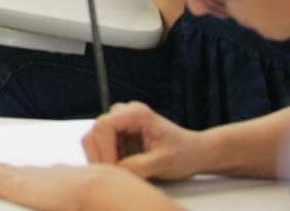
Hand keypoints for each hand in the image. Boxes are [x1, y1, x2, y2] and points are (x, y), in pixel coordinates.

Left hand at [0, 160, 174, 210]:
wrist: (103, 190)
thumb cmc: (104, 198)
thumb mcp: (86, 197)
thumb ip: (75, 194)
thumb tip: (69, 186)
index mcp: (51, 178)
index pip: (21, 174)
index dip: (5, 172)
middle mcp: (34, 174)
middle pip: (0, 170)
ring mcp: (23, 179)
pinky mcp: (15, 187)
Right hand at [82, 101, 203, 180]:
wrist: (195, 153)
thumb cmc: (185, 153)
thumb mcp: (163, 162)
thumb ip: (137, 166)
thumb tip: (114, 171)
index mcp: (136, 113)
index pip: (104, 125)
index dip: (104, 149)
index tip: (113, 168)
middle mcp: (125, 113)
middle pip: (95, 131)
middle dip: (100, 156)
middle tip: (113, 175)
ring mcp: (120, 123)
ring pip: (94, 139)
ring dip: (102, 158)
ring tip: (120, 172)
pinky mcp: (119, 135)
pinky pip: (101, 147)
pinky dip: (107, 160)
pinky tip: (122, 170)